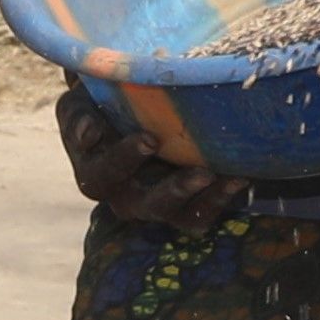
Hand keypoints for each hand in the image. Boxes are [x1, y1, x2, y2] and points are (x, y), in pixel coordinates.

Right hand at [51, 88, 236, 230]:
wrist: (126, 110)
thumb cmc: (99, 104)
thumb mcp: (80, 104)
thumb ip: (79, 116)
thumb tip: (89, 133)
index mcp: (95, 174)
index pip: (103, 176)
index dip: (124, 160)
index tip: (149, 139)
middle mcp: (125, 197)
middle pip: (145, 205)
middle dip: (173, 189)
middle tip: (200, 171)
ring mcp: (157, 205)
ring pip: (179, 215)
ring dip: (202, 199)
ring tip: (221, 177)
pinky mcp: (184, 206)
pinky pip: (202, 214)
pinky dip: (221, 198)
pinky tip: (240, 177)